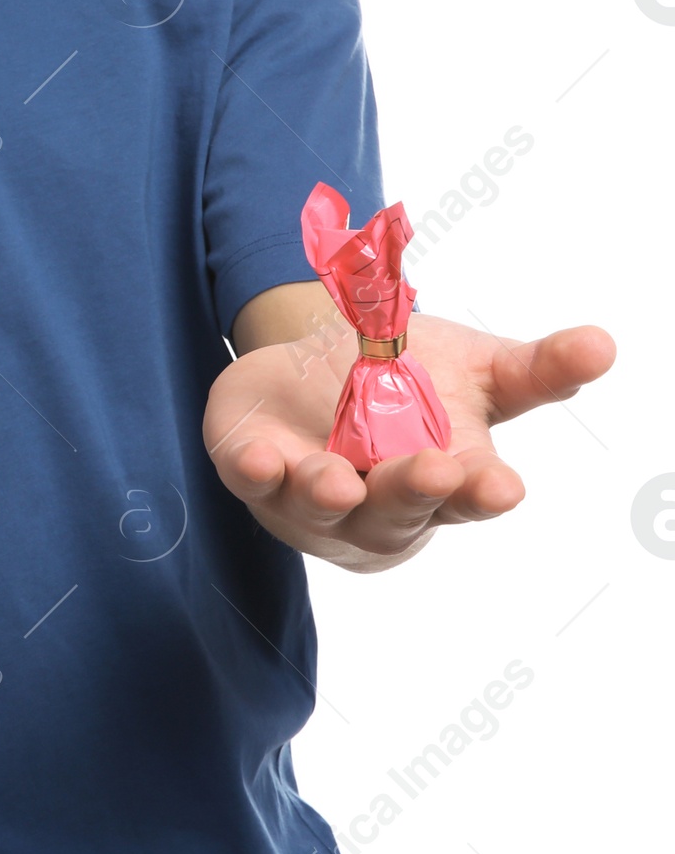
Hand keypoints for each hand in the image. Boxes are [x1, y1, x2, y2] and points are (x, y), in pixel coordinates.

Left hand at [203, 312, 614, 569]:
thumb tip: (603, 344)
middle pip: (396, 508)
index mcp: (442, 482)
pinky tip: (260, 460)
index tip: (503, 485)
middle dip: (412, 490)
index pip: (468, 497)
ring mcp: (309, 495)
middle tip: (435, 470)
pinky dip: (254, 472)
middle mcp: (376, 504)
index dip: (483, 492)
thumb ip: (536, 370)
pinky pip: (250, 480)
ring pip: (320, 505)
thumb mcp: (476, 372)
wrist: (316, 374)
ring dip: (329, 493)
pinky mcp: (252, 468)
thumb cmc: (407, 385)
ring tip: (339, 480)